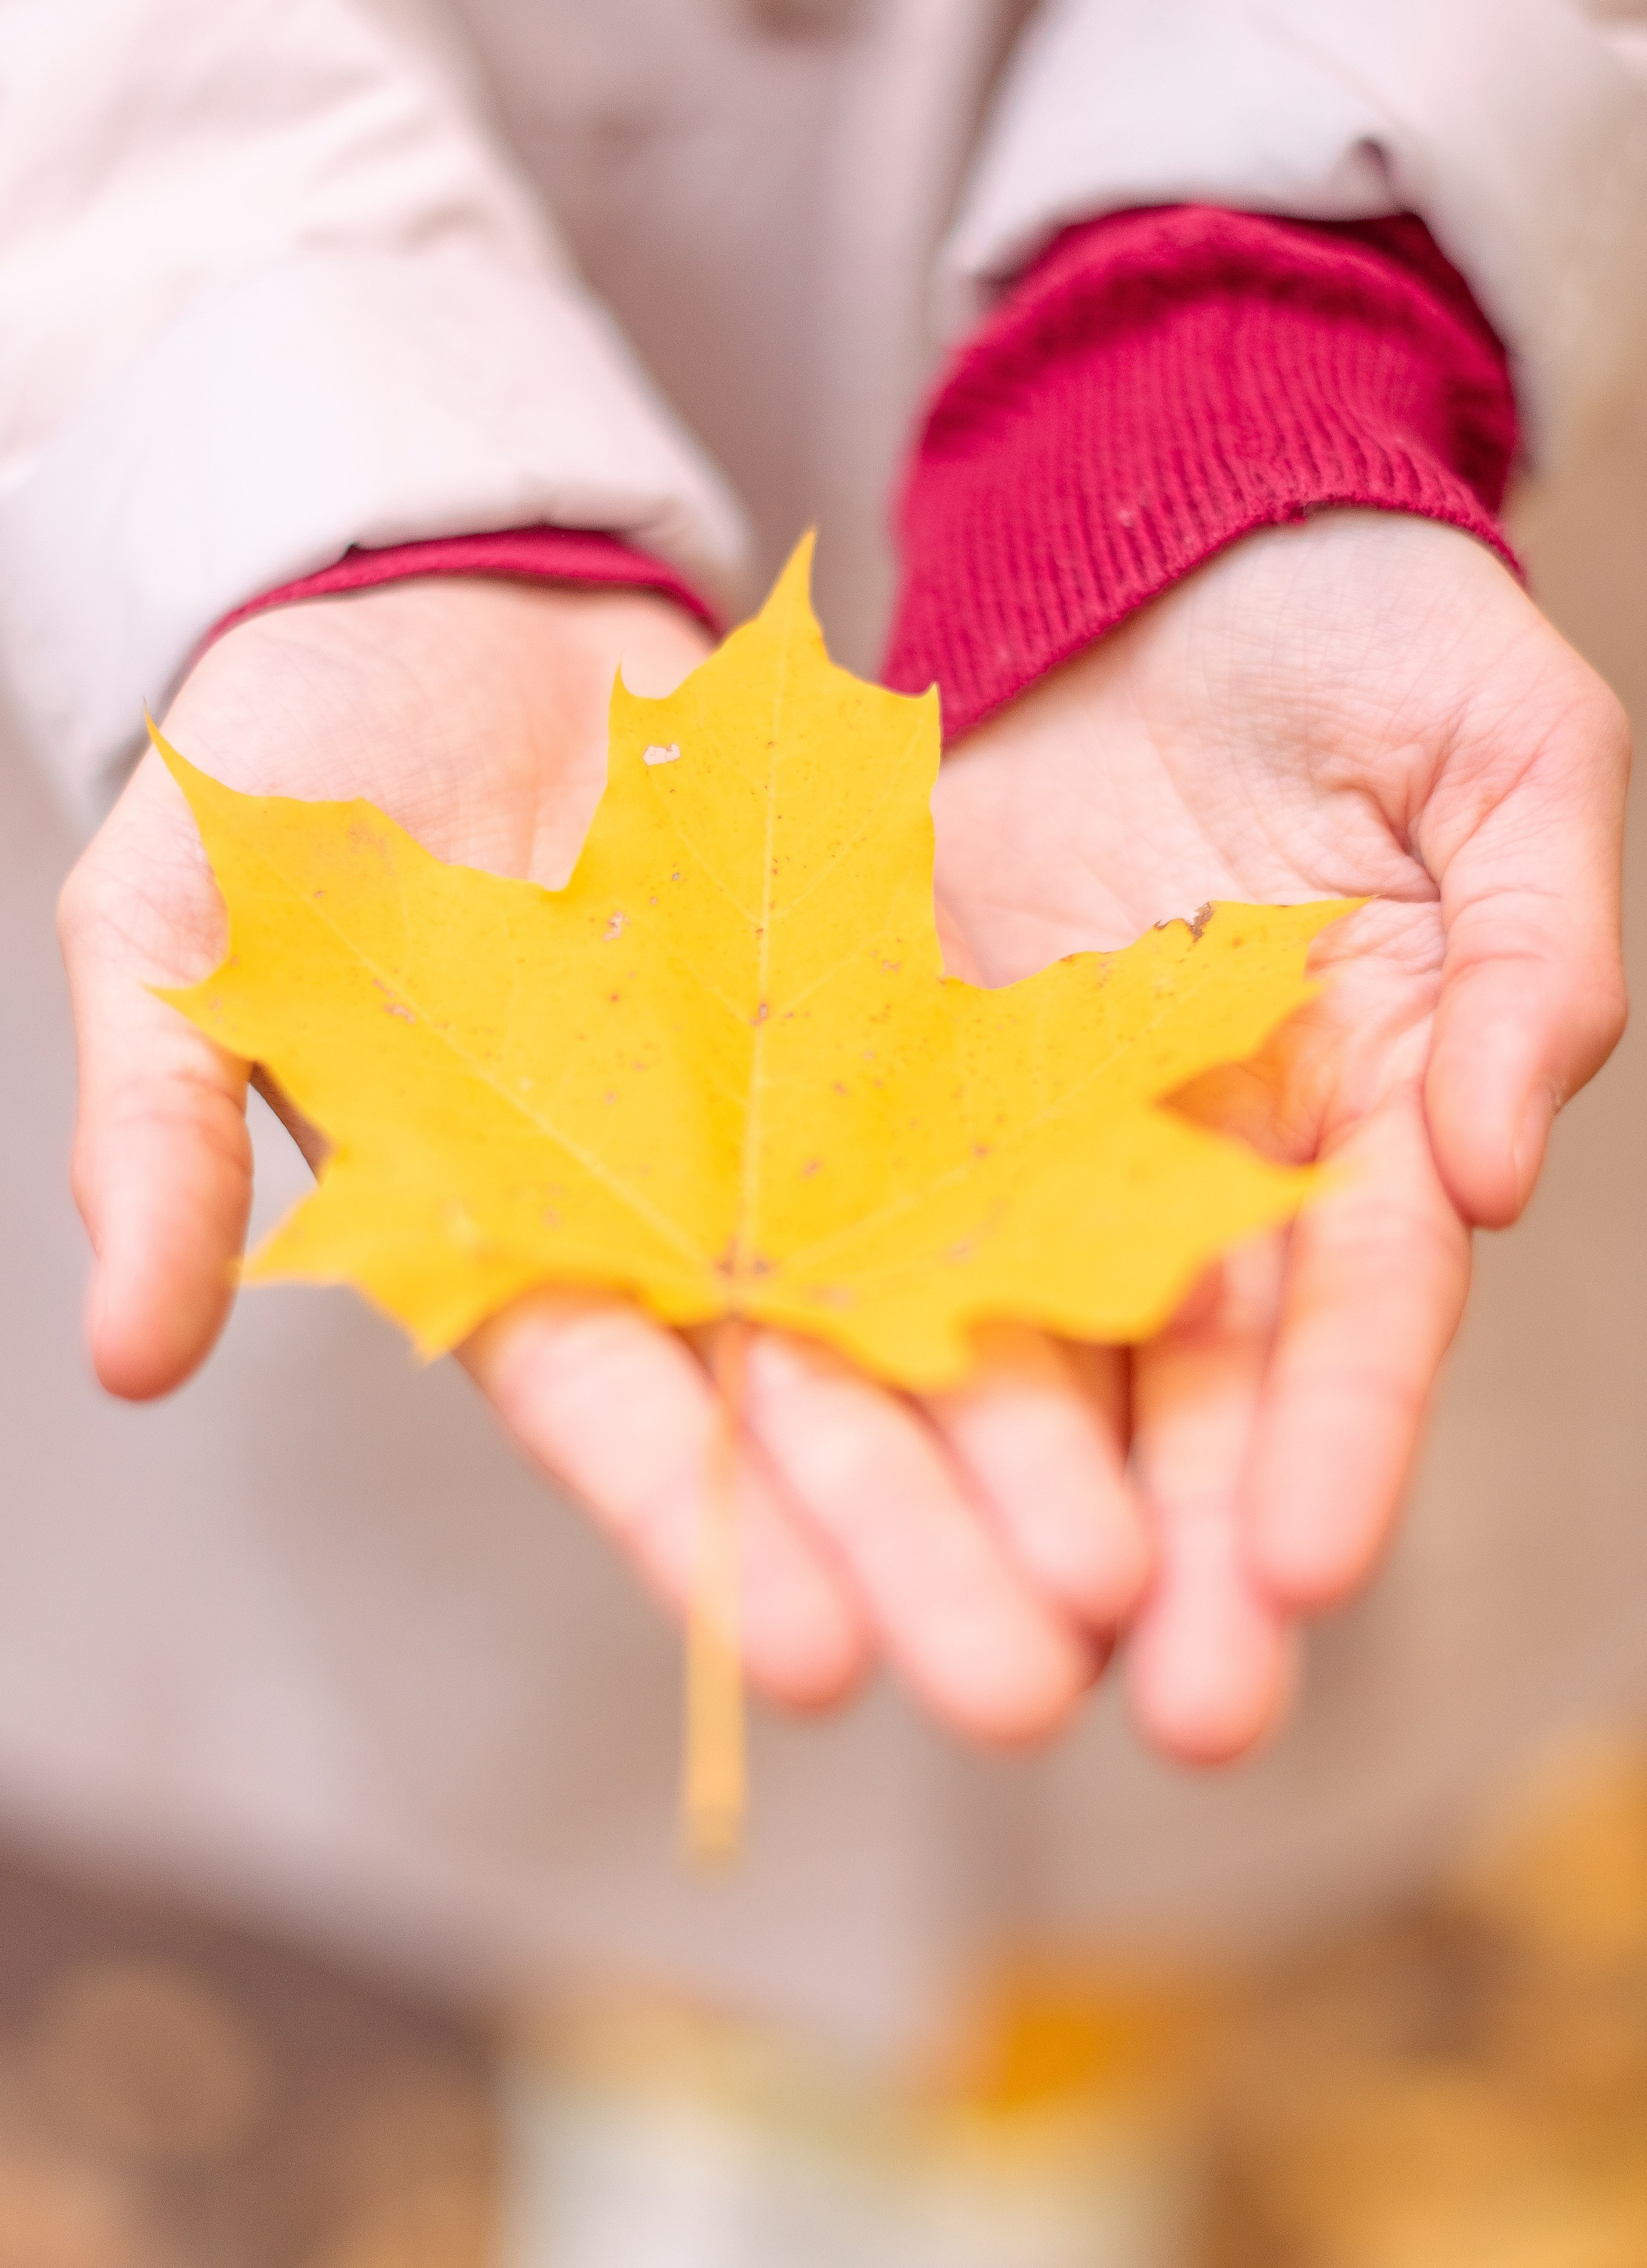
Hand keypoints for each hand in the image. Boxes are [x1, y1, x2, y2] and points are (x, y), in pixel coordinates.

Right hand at [60, 578, 1144, 1745]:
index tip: (811, 1662)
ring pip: (919, 1282)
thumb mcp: (177, 933)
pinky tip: (1197, 1308)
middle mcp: (661, 1206)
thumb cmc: (280, 779)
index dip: (700, 1527)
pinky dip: (1084, 1199)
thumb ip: (167, 1126)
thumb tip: (128, 1354)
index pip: (598, 1405)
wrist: (442, 603)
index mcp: (490, 1222)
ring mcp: (782, 1114)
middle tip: (1035, 1682)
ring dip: (1026, 1424)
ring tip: (1138, 1566)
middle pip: (795, 1393)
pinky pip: (997, 1109)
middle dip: (910, 1537)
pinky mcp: (884, 1009)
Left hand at [929, 513, 1629, 1761]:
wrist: (1184, 542)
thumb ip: (1532, 955)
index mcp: (1360, 1108)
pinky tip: (800, 1468)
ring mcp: (1033, 1121)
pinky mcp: (896, 1059)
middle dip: (1178, 1544)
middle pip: (1184, 1379)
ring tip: (986, 1661)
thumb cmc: (1382, 642)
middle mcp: (1193, 1157)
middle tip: (1164, 1713)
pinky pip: (857, 1203)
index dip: (1338, 1436)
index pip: (1356, 1305)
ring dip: (1001, 1499)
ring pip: (1014, 1335)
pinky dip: (835, 1328)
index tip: (1304, 1575)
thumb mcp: (1507, 763)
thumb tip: (1496, 1167)